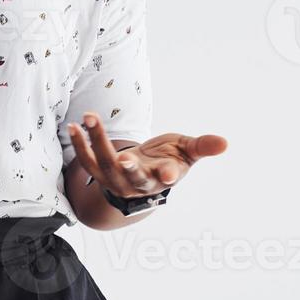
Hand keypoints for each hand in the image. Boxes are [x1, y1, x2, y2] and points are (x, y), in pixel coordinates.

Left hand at [67, 111, 227, 200]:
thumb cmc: (168, 160)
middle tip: (123, 157)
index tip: (169, 173)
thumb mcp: (186, 152)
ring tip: (89, 117)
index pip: (167, 178)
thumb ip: (203, 147)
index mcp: (163, 178)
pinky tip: (73, 126)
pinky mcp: (101, 174)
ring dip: (96, 141)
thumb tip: (226, 142)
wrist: (143, 176)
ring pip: (105, 164)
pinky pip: (87, 162)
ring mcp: (117, 180)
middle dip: (127, 166)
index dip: (168, 175)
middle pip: (131, 175)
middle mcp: (139, 183)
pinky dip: (79, 145)